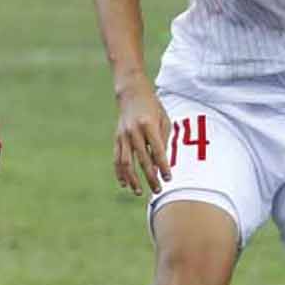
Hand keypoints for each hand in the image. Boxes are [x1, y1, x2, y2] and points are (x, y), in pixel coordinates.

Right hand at [113, 80, 171, 195]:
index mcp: (148, 125)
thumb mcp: (163, 120)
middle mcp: (134, 131)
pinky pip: (117, 158)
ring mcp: (123, 135)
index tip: (168, 178)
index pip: (157, 151)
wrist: (131, 91)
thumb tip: (160, 164)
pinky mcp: (117, 138)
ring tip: (138, 192)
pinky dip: (120, 172)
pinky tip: (124, 184)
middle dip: (150, 177)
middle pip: (142, 160)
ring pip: (126, 162)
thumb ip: (162, 141)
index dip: (163, 166)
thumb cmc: (152, 106)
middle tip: (157, 190)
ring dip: (133, 179)